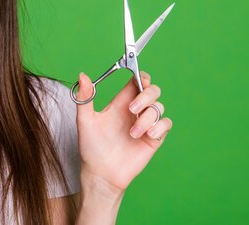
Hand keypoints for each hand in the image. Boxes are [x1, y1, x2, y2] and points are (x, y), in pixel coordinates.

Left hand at [75, 71, 172, 192]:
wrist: (101, 173)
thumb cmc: (91, 147)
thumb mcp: (85, 120)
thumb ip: (85, 98)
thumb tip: (83, 76)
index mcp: (120, 104)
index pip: (136, 82)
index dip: (141, 76)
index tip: (139, 78)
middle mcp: (134, 112)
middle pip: (152, 91)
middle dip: (146, 95)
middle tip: (132, 108)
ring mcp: (145, 124)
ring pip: (158, 108)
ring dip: (147, 118)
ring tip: (132, 133)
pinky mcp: (153, 138)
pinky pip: (166, 124)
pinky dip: (159, 126)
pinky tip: (147, 135)